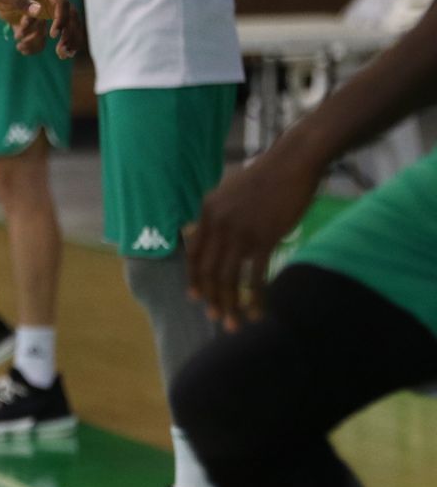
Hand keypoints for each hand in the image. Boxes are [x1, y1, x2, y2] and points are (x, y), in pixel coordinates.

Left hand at [0, 0, 81, 58]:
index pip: (61, 3)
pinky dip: (48, 43)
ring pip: (68, 26)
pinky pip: (53, 32)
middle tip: (63, 52)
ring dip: (68, 41)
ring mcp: (51, 9)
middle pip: (71, 16)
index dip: (61, 19)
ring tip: (62, 55)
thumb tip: (38, 10)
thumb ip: (21, 1)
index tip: (53, 35)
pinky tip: (36, 52)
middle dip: (70, 34)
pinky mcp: (46, 19)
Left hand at [185, 149, 322, 331]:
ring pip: (228, 278)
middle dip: (211, 298)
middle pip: (208, 270)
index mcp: (207, 212)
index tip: (196, 297)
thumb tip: (207, 236)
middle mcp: (218, 224)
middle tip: (216, 317)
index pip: (194, 253)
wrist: (291, 163)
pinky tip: (258, 311)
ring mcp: (241, 232)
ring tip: (234, 323)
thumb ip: (215, 216)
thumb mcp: (228, 192)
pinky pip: (256, 276)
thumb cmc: (264, 178)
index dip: (194, 278)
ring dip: (230, 304)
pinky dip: (255, 298)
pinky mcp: (265, 238)